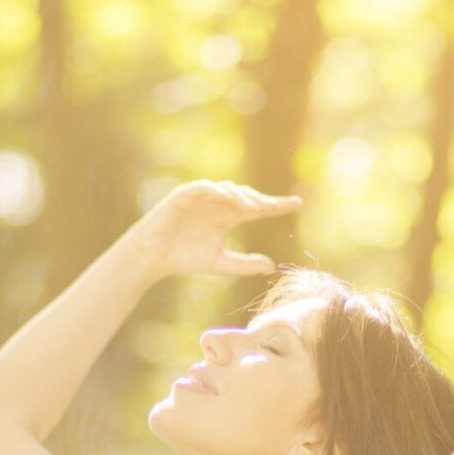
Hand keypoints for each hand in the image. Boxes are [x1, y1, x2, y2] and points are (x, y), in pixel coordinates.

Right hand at [125, 179, 302, 280]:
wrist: (155, 257)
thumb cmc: (185, 258)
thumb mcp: (220, 263)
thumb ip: (245, 263)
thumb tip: (272, 266)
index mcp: (228, 217)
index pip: (257, 208)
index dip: (277, 205)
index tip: (298, 204)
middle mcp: (219, 204)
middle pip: (246, 196)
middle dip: (261, 200)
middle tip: (275, 208)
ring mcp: (202, 197)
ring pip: (228, 190)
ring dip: (241, 197)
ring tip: (253, 208)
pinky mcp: (185, 194)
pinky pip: (204, 188)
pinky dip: (216, 192)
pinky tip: (227, 199)